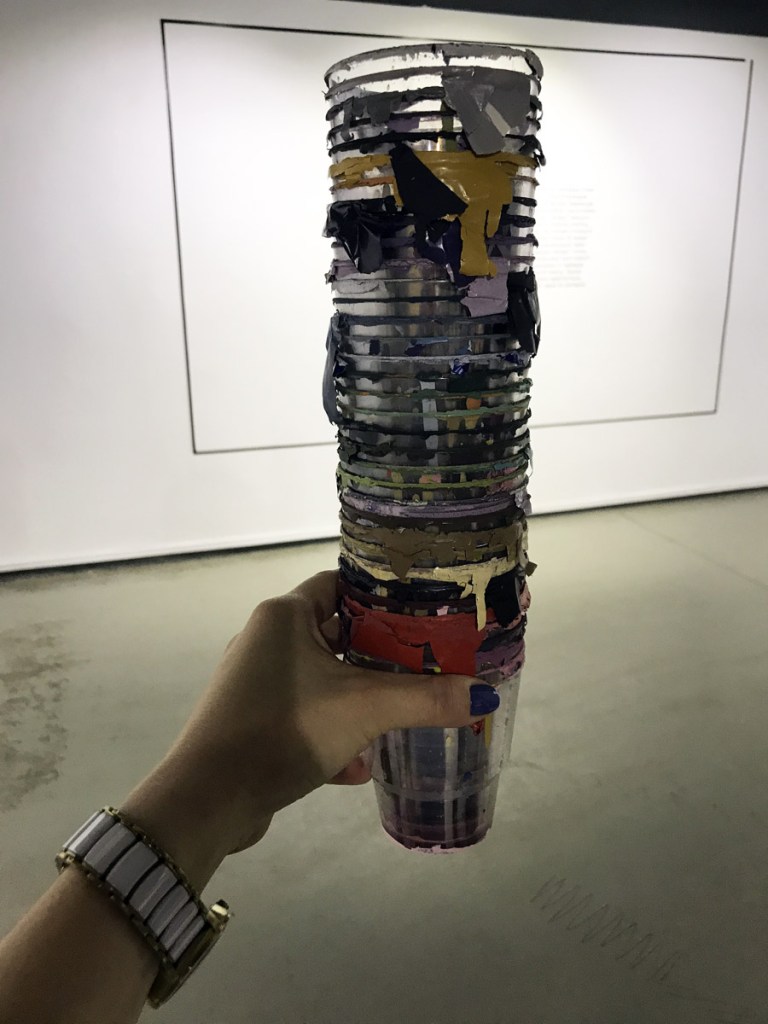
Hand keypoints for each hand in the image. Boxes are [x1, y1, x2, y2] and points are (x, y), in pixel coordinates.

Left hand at [121, 570, 494, 883]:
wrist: (209, 798)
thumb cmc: (285, 729)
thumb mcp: (365, 709)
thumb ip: (426, 700)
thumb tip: (484, 695)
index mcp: (285, 616)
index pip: (340, 585)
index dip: (381, 596)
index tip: (423, 611)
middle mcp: (265, 640)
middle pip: (334, 633)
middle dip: (378, 653)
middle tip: (425, 663)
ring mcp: (254, 683)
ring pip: (320, 680)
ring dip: (357, 698)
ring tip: (400, 714)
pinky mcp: (250, 722)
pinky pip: (302, 716)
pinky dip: (331, 733)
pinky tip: (357, 766)